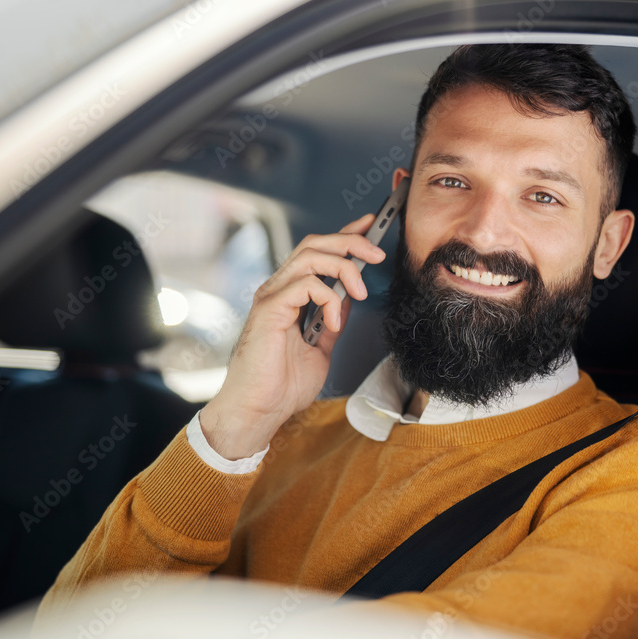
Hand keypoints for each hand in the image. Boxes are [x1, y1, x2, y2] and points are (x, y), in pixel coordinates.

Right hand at [199, 213, 384, 458]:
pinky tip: (333, 322)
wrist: (260, 411)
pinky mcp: (270, 309)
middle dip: (351, 242)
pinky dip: (329, 299)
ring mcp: (272, 296)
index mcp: (289, 295)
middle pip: (315, 244)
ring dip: (344, 268)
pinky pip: (306, 284)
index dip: (345, 235)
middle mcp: (278, 289)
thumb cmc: (281, 386)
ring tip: (360, 292)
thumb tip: (348, 297)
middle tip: (377, 254)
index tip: (371, 227)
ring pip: (311, 256)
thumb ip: (332, 320)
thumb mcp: (320, 347)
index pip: (317, 252)